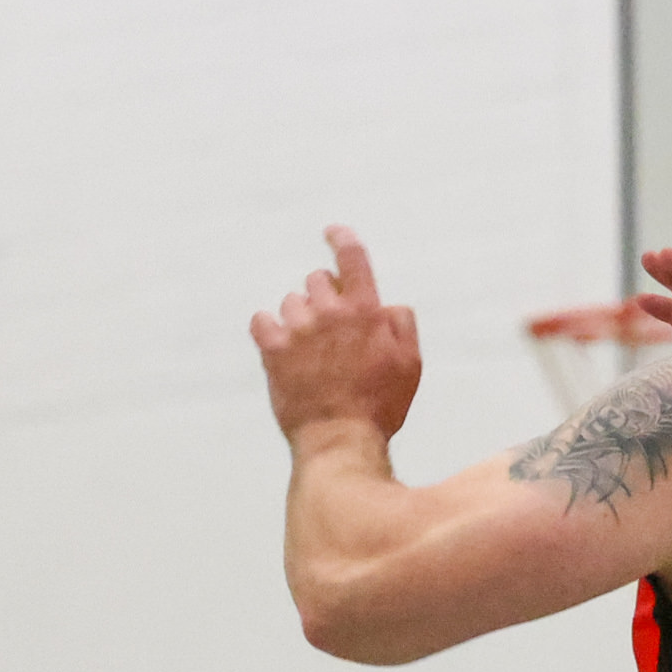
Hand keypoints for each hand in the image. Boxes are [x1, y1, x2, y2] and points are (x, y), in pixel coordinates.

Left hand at [254, 228, 422, 445]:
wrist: (340, 439)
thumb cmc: (380, 406)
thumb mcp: (411, 365)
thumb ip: (402, 324)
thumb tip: (387, 305)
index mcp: (366, 310)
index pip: (351, 257)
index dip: (341, 238)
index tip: (332, 233)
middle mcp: (330, 312)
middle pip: (317, 280)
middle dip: (324, 298)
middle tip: (331, 330)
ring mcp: (299, 329)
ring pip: (290, 302)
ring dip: (299, 318)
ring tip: (310, 351)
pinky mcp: (273, 350)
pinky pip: (261, 321)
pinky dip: (268, 330)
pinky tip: (279, 347)